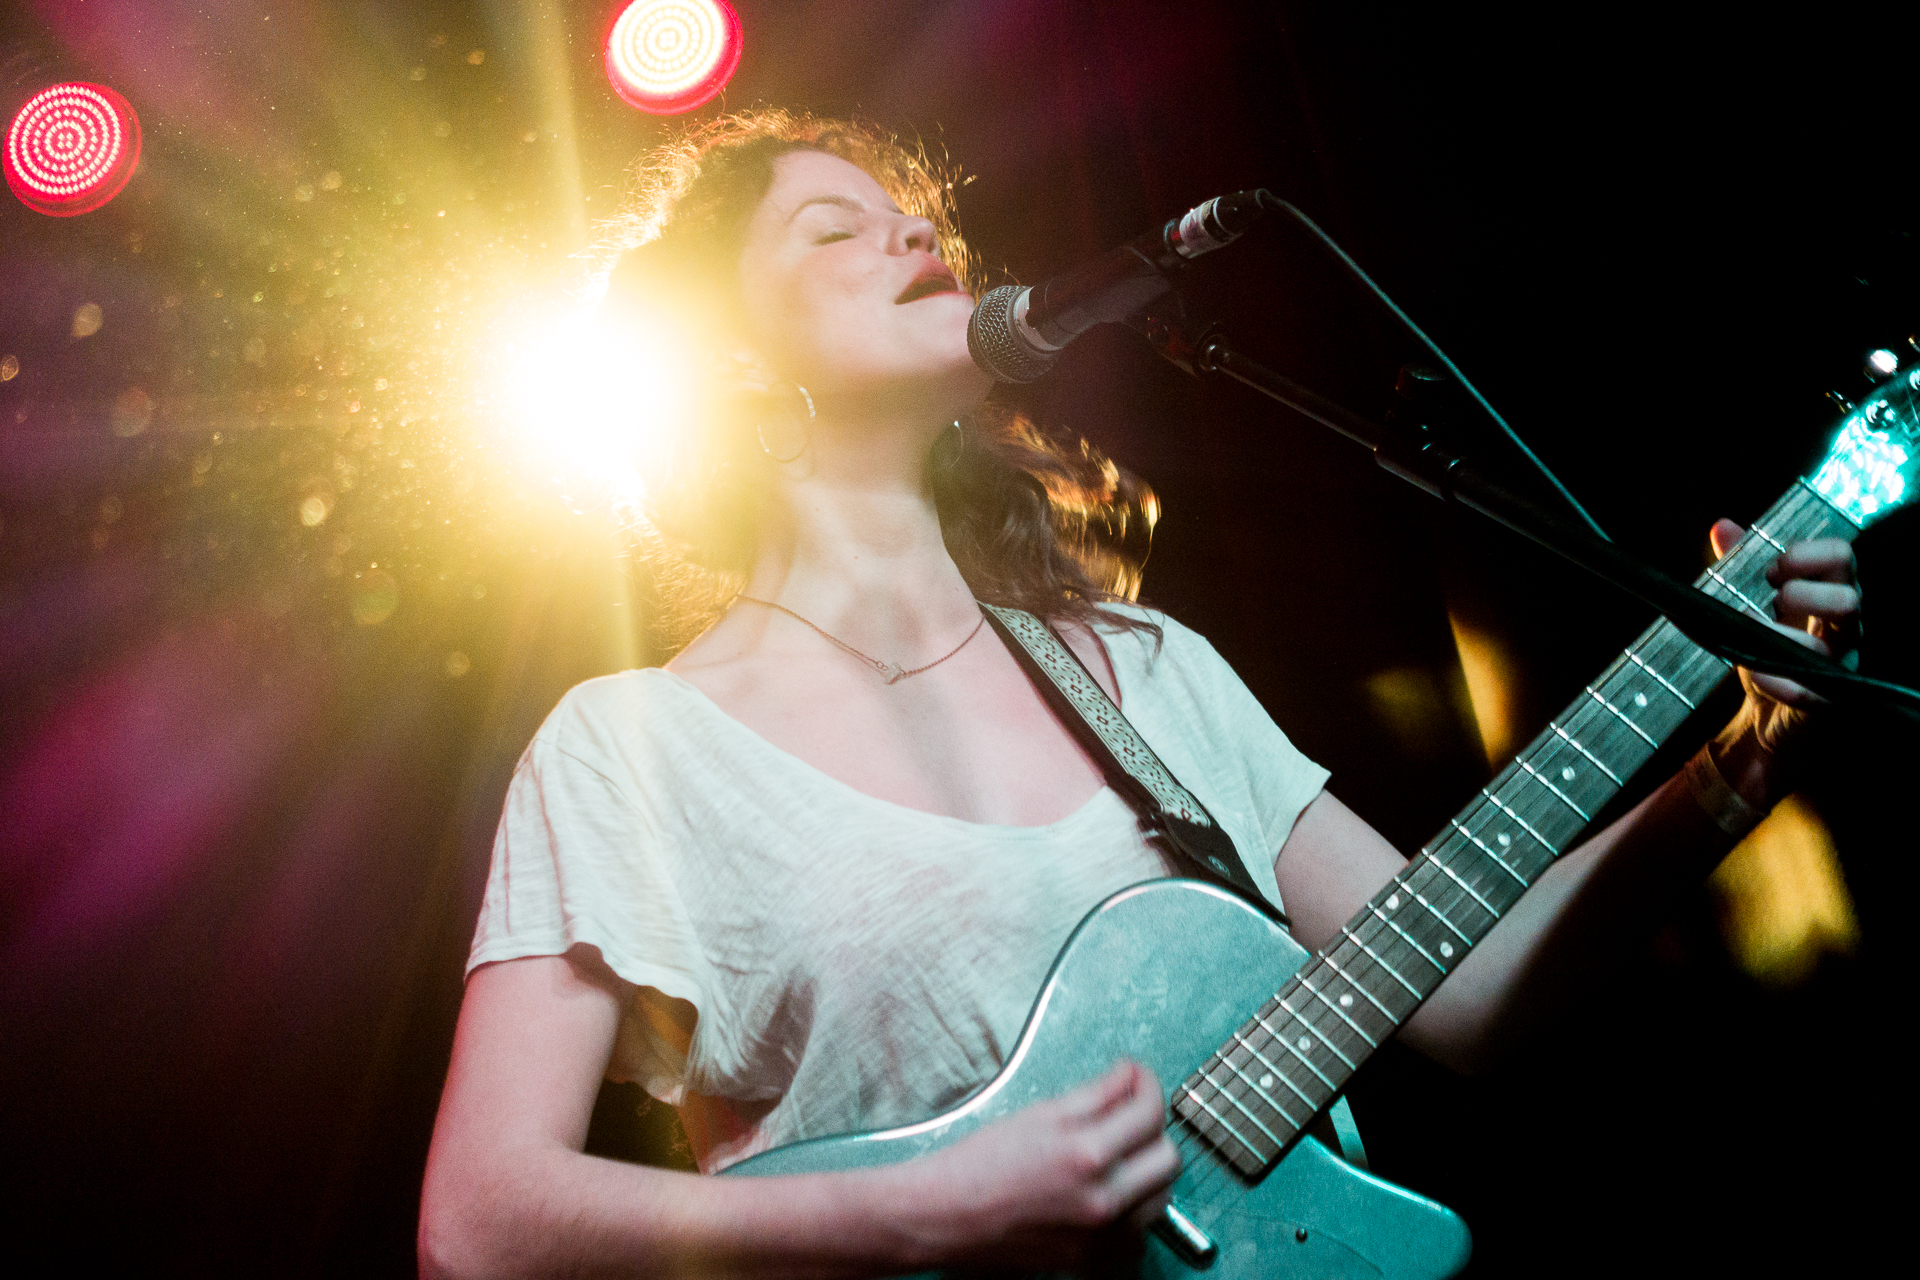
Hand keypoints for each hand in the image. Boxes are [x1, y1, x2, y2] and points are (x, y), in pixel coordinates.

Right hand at [901, 1060, 1180, 1273]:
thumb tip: (1130, 1075)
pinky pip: (1141, 1235)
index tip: (1136, 1079)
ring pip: (1161, 1197)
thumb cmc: (978, 1166)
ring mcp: (1102, 1237)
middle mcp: (1102, 1200)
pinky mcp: (1095, 1262)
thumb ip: (1096, 1094)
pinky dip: (1132, 1214)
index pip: (1150, 1112)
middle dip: (1150, 1129)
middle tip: (1125, 1116)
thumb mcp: (1038, 1115)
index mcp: (1086, 1154)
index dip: (1146, 1084)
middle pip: (1168, 1157)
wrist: (943, 1217)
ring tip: (1112, 1159)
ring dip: (1145, 1172)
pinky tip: (1104, 1197)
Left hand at [1707, 518, 1860, 795]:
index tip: (1774, 564)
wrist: (1762, 717)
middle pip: (1850, 601)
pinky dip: (1776, 682)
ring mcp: (1837, 669)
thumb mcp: (1748, 604)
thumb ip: (1740, 566)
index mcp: (1828, 597)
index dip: (1812, 554)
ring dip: (1785, 637)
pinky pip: (1809, 693)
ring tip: (1750, 631)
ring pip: (1831, 648)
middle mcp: (1842, 631)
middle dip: (1808, 594)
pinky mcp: (1823, 704)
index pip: (1843, 560)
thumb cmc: (1765, 651)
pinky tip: (1754, 673)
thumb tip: (1724, 526)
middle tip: (1773, 598)